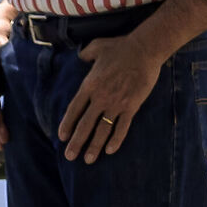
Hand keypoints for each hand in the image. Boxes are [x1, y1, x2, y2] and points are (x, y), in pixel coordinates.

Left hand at [58, 33, 164, 163]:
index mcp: (89, 85)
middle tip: (69, 156)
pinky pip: (122, 127)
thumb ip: (85, 55)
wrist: (144, 50)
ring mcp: (116, 103)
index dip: (67, 124)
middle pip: (85, 124)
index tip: (62, 137)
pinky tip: (110, 151)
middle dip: (76, 142)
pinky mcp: (132, 106)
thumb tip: (80, 57)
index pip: (74, 109)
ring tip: (88, 159)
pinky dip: (116, 140)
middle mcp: (100, 97)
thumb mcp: (96, 47)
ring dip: (94, 146)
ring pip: (102, 130)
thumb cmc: (120, 47)